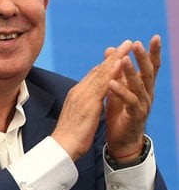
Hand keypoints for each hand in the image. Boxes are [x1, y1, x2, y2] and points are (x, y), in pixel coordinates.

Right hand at [50, 46, 120, 161]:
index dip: (107, 64)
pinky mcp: (89, 102)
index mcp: (77, 95)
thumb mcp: (80, 117)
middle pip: (98, 69)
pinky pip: (103, 83)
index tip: (117, 54)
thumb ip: (85, 106)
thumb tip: (91, 103)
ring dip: (116, 58)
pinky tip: (121, 62)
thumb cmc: (70, 137)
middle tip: (126, 43)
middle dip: (113, 56)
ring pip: (101, 72)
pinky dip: (112, 71)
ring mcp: (83, 95)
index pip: (94, 76)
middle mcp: (79, 91)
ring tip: (127, 46)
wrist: (62, 147)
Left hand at [104, 35, 160, 161]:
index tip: (155, 37)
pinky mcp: (135, 117)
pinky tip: (112, 84)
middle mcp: (147, 94)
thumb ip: (116, 70)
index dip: (153, 52)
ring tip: (123, 60)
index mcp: (143, 86)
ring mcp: (142, 105)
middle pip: (148, 73)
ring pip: (139, 86)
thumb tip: (111, 49)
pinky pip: (129, 102)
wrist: (122, 139)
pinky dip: (120, 92)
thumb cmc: (120, 112)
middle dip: (143, 58)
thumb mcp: (117, 88)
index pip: (150, 66)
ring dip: (130, 72)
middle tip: (137, 44)